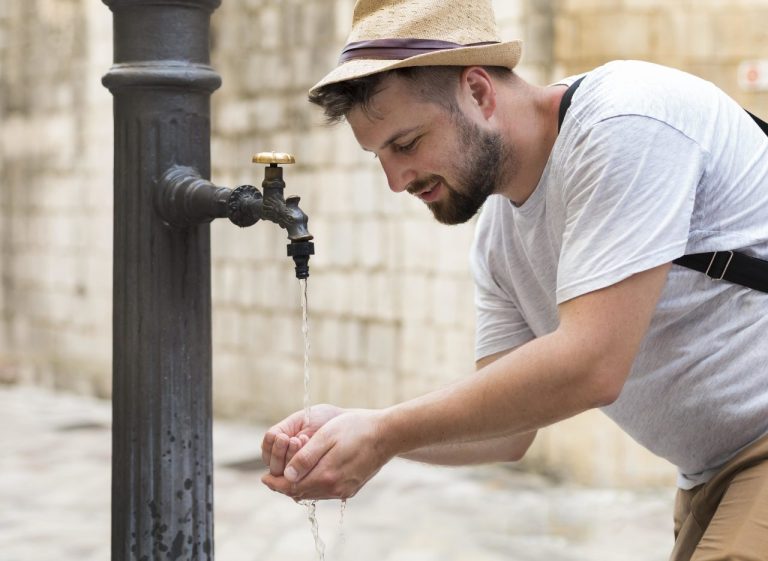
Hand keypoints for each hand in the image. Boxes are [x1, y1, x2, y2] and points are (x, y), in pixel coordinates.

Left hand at [261, 409, 392, 500]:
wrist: (387, 435)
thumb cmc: (356, 429)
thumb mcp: (327, 436)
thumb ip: (305, 458)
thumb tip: (286, 474)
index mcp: (327, 476)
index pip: (292, 486)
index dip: (276, 483)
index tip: (264, 478)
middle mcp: (335, 488)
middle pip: (301, 493)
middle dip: (284, 486)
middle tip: (271, 478)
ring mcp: (344, 491)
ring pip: (313, 494)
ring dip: (298, 487)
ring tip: (288, 477)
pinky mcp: (351, 489)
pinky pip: (326, 492)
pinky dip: (313, 486)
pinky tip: (310, 476)